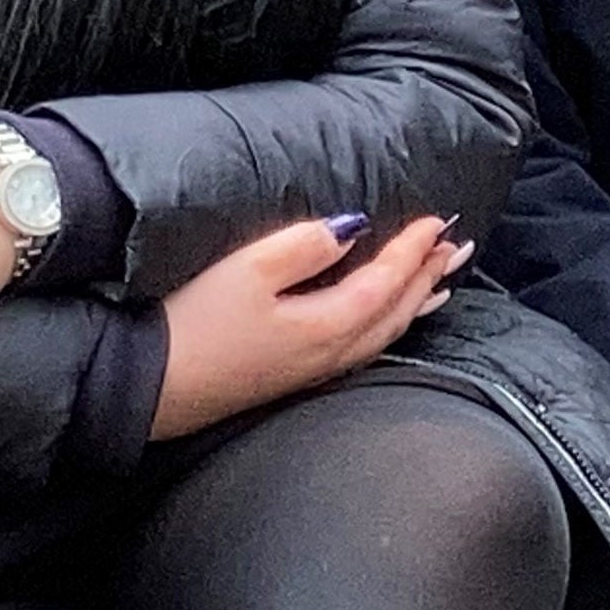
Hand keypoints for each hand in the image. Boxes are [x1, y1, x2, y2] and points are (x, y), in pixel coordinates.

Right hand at [151, 214, 464, 438]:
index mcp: (328, 325)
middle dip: (428, 276)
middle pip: (397, 311)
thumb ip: (305, 246)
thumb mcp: (247, 271)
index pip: (387, 281)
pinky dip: (391, 326)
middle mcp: (333, 354)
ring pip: (385, 334)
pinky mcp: (297, 379)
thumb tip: (350, 229)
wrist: (153, 389)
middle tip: (456, 247)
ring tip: (441, 282)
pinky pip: (366, 348)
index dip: (414, 249)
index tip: (438, 220)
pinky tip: (387, 321)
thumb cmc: (196, 325)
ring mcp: (317, 371)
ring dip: (416, 302)